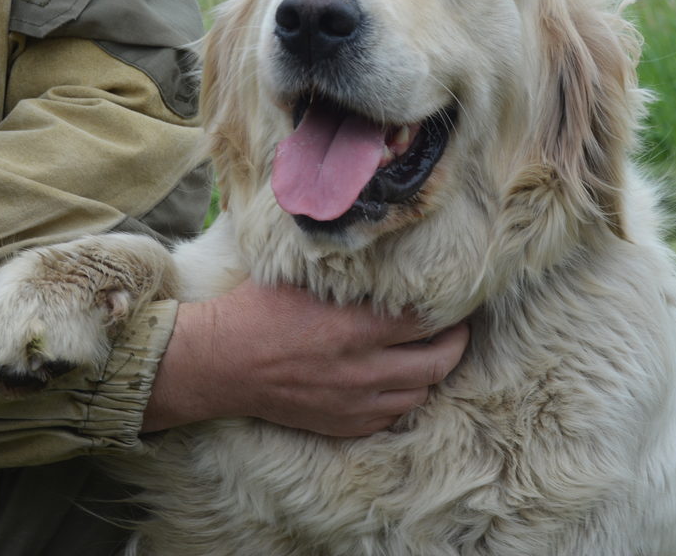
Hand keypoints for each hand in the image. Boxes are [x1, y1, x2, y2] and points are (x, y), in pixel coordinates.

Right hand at [143, 281, 468, 436]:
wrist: (219, 363)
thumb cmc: (256, 310)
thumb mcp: (303, 277)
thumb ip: (349, 272)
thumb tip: (387, 251)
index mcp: (352, 327)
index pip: (424, 320)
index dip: (447, 309)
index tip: (452, 297)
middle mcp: (360, 369)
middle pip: (437, 362)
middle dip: (455, 343)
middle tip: (456, 327)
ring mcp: (352, 402)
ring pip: (419, 393)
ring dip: (430, 373)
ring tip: (428, 352)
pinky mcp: (342, 424)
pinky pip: (391, 416)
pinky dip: (401, 397)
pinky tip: (396, 379)